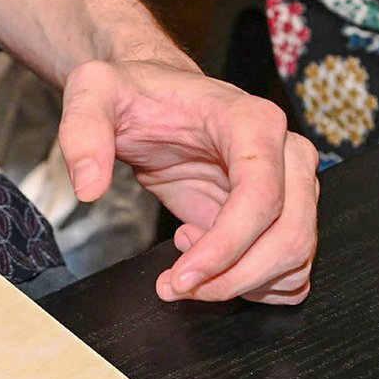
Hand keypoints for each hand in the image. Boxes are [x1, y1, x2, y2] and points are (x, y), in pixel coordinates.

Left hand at [57, 57, 318, 303]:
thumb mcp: (94, 93)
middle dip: (231, 278)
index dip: (226, 247)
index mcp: (252, 122)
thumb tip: (88, 185)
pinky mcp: (279, 214)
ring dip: (239, 285)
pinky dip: (253, 283)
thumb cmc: (136, 93)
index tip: (183, 276)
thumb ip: (84, 132)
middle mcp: (285, 153)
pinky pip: (291, 268)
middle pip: (288, 236)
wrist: (153, 97)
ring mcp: (290, 186)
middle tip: (176, 285)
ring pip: (295, 258)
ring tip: (185, 264)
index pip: (262, 196)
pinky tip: (208, 257)